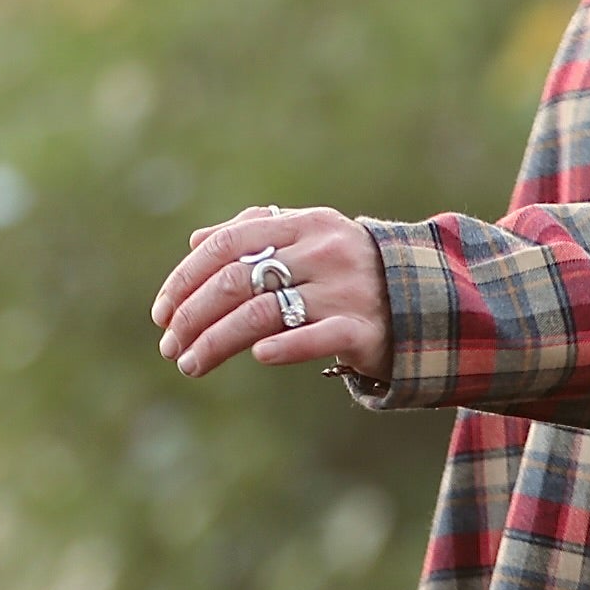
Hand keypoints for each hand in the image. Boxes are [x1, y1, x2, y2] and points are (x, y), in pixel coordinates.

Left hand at [154, 204, 391, 383]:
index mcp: (307, 224)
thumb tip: (196, 241)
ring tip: (190, 365)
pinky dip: (281, 347)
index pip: (229, 245)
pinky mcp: (365, 330)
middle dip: (192, 317)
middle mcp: (325, 252)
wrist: (428, 301)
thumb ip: (258, 234)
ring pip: (262, 314)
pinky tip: (257, 356)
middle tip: (169, 346)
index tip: (160, 313)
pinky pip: (314, 338)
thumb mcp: (311, 241)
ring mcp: (346, 291)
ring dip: (216, 342)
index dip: (186, 279)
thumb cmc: (354, 273)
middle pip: (237, 282)